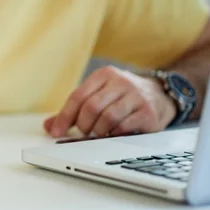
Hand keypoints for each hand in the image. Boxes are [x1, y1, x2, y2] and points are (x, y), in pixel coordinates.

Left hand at [44, 66, 176, 137]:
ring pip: (108, 118)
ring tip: (98, 133)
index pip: (78, 96)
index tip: (56, 132)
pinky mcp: (148, 112)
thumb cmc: (121, 97)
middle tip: (83, 132)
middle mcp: (120, 82)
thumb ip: (73, 110)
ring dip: (98, 131)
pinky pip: (124, 127)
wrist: (159, 95)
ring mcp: (136, 96)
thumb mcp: (98, 96)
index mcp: (103, 75)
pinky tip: (113, 134)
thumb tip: (49, 126)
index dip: (65, 116)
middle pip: (91, 107)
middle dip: (83, 125)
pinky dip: (114, 134)